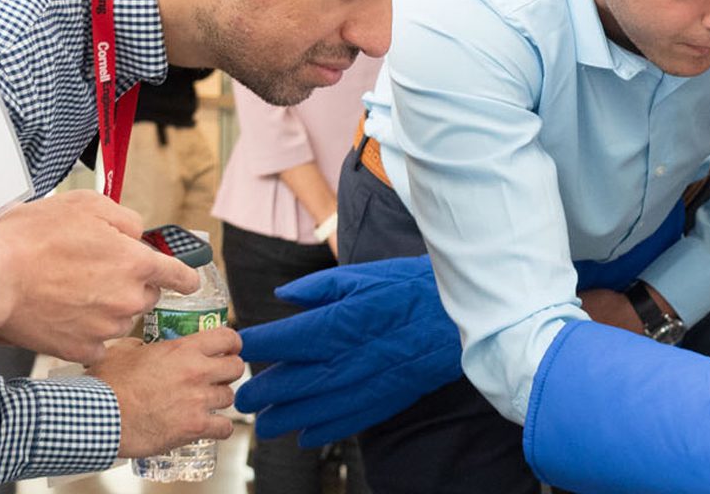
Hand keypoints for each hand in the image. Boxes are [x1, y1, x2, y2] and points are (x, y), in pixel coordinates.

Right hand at [0, 191, 199, 362]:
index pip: (181, 276)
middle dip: (130, 286)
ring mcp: (107, 327)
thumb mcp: (87, 206)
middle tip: (94, 276)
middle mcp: (129, 298)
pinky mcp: (82, 348)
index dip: (183, 276)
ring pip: (121, 320)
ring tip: (72, 294)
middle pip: (146, 296)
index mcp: (137, 263)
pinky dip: (86, 334)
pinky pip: (97, 344)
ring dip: (107, 310)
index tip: (186, 280)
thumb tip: (138, 232)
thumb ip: (125, 219)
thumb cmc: (32, 239)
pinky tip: (66, 318)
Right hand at [90, 330, 245, 457]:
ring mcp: (198, 400)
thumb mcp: (122, 352)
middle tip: (216, 377)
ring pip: (230, 396)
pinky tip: (210, 426)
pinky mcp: (195, 427)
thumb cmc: (105, 386)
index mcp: (182, 350)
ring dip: (219, 400)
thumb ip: (141, 345)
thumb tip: (144, 347)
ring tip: (203, 403)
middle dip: (228, 372)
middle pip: (236, 367)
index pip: (227, 338)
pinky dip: (220, 428)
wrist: (97, 417)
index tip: (228, 349)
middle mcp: (196, 372)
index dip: (231, 344)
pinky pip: (225, 427)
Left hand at [236, 251, 677, 446]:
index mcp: (345, 320)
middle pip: (296, 380)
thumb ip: (322, 287)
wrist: (472, 312)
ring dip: (288, 417)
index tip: (238, 345)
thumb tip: (285, 297)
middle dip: (265, 390)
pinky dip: (328, 429)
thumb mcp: (368, 273)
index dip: (259, 344)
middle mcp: (353, 356)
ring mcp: (373, 380)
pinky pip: (354, 417)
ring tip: (264, 425)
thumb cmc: (420, 286)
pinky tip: (309, 435)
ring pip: (319, 406)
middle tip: (241, 396)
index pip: (289, 338)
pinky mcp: (393, 394)